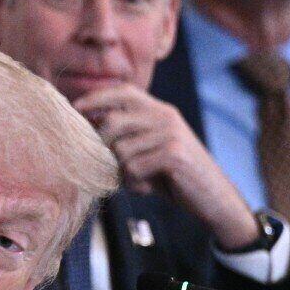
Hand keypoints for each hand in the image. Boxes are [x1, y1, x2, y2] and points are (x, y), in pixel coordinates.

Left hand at [71, 84, 258, 250]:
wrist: (214, 198)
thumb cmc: (175, 177)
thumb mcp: (151, 151)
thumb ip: (127, 138)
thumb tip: (88, 129)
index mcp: (160, 111)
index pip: (124, 91)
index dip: (97, 97)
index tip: (75, 107)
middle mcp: (166, 116)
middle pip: (114, 121)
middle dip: (104, 147)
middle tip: (111, 166)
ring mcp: (171, 134)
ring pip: (121, 149)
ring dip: (122, 171)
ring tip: (137, 180)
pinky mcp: (174, 154)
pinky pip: (134, 167)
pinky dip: (134, 182)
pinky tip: (147, 187)